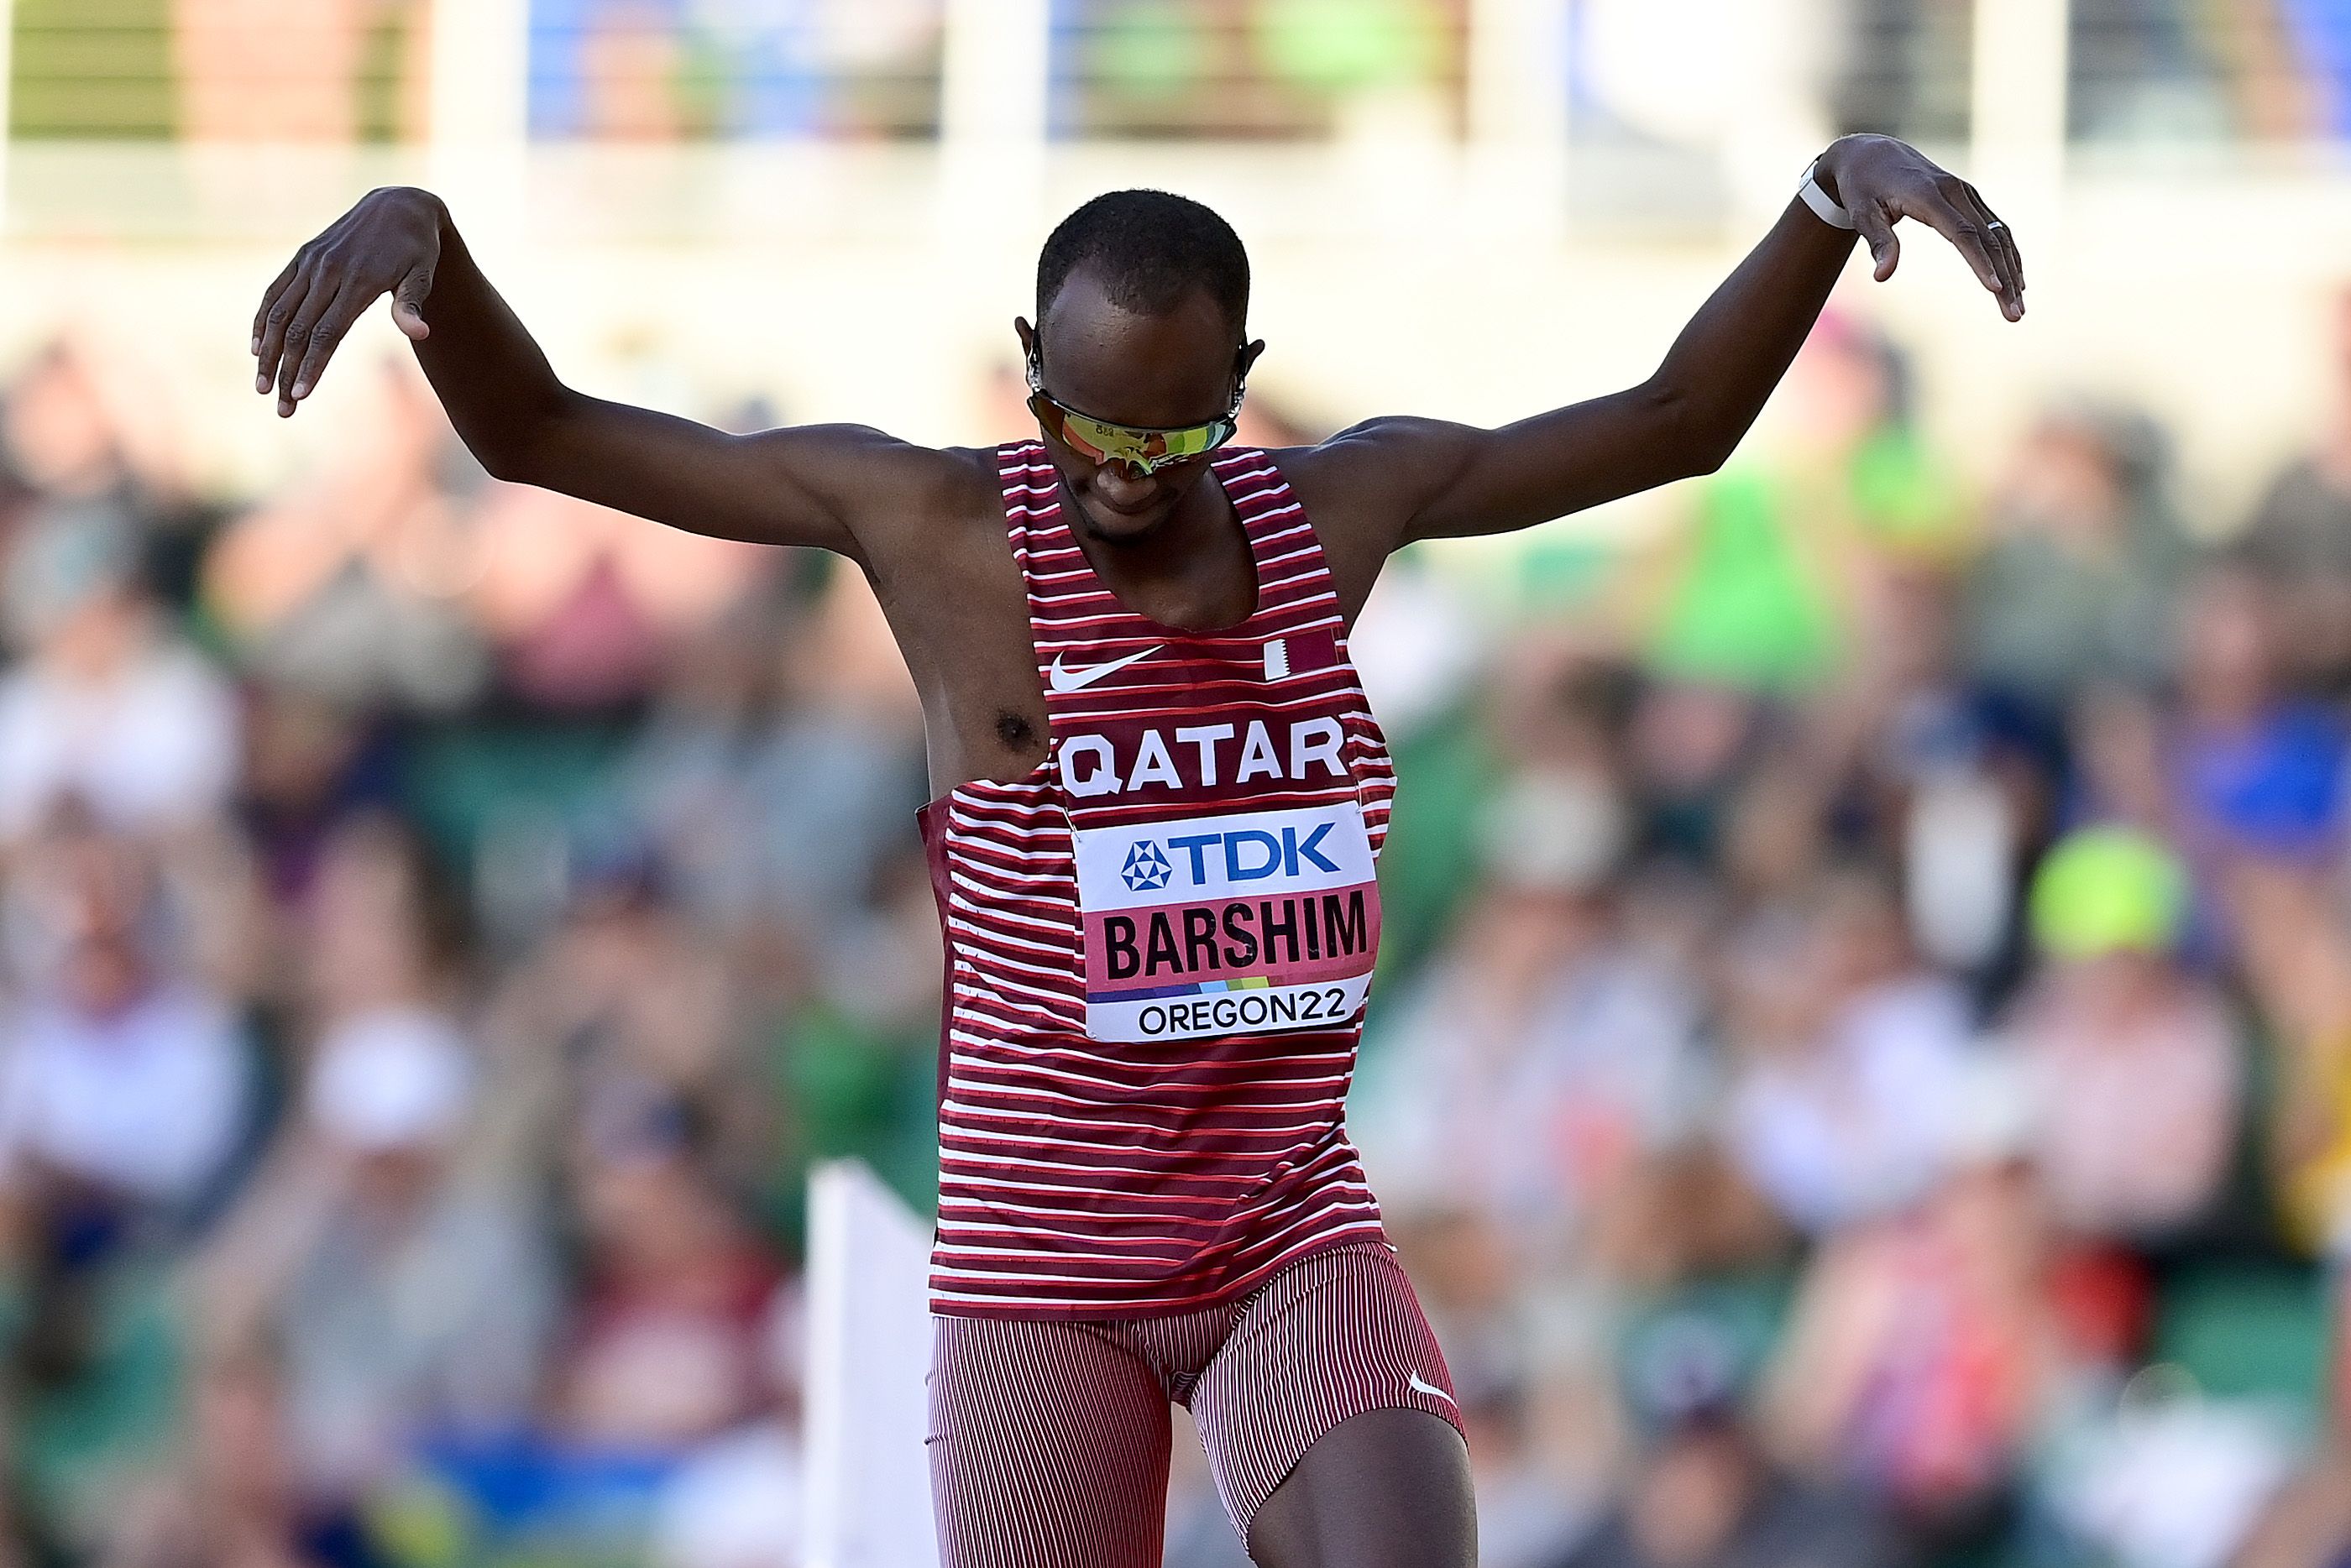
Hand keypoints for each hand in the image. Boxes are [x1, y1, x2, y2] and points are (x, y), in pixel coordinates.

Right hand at [251, 187, 443, 416]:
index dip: (312, 365)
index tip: (301, 395)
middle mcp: (327, 270)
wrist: (400, 205)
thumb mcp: (424, 274)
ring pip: (279, 313)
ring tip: (262, 386)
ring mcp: (311, 262)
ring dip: (267, 353)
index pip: (328, 331)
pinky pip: (276, 292)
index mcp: (358, 280)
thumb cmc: (417, 249)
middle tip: (282, 409)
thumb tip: (420, 334)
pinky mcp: (303, 257)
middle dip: (287, 371)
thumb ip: (413, 303)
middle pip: (299, 330)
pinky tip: (256, 348)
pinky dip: (262, 320)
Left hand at [1816, 135, 2024, 321]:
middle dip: (2005, 278)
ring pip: (1998, 235)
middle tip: (2015, 315)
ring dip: (2012, 271)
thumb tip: (1882, 276)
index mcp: (1930, 195)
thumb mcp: (1862, 214)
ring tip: (2018, 307)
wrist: (1871, 152)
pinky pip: (1996, 228)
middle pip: (1988, 239)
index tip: (1995, 288)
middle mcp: (1955, 191)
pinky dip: (2008, 254)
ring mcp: (1966, 193)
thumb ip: (1879, 242)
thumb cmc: (1862, 186)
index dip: (1980, 261)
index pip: (1962, 234)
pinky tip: (2015, 280)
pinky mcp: (1969, 198)